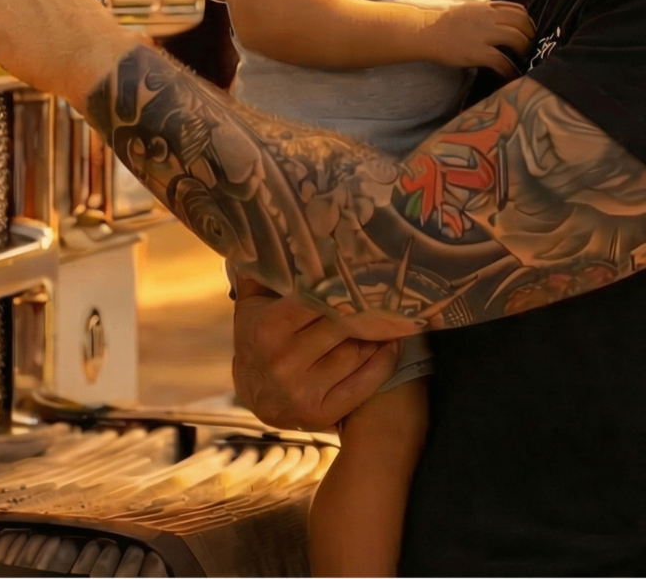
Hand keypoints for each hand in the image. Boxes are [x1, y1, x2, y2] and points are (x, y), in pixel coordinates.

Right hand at [231, 278, 400, 430]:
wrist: (255, 397)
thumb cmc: (258, 340)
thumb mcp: (250, 304)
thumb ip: (260, 271)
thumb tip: (265, 233)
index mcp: (267, 328)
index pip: (314, 299)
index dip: (342, 284)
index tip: (364, 268)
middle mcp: (283, 360)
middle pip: (342, 324)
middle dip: (367, 305)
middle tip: (390, 286)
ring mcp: (303, 390)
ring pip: (357, 351)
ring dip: (379, 332)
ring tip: (395, 313)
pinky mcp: (322, 412)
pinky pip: (365, 382)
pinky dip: (384, 361)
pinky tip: (393, 343)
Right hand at [419, 0, 534, 75]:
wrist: (426, 32)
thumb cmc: (445, 23)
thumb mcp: (469, 9)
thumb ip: (487, 13)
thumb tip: (502, 21)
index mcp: (487, 7)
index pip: (518, 9)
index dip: (528, 21)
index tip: (528, 32)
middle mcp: (488, 18)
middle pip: (522, 23)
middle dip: (530, 36)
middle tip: (529, 47)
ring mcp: (483, 35)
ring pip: (516, 39)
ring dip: (523, 51)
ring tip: (521, 59)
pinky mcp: (477, 52)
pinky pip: (502, 61)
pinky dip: (510, 70)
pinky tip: (510, 75)